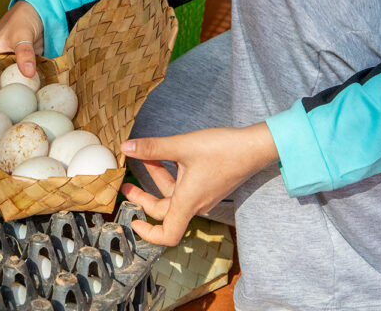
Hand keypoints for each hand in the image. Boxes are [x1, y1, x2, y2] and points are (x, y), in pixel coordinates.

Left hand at [120, 123, 278, 245]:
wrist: (254, 147)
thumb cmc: (222, 149)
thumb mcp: (182, 146)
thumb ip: (152, 148)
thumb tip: (126, 148)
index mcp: (188, 202)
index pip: (168, 234)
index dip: (148, 234)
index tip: (134, 222)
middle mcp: (196, 204)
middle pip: (164, 211)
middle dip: (143, 198)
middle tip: (127, 185)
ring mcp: (203, 196)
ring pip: (173, 195)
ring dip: (157, 179)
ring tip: (144, 158)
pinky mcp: (209, 186)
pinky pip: (183, 187)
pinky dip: (170, 174)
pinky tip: (164, 156)